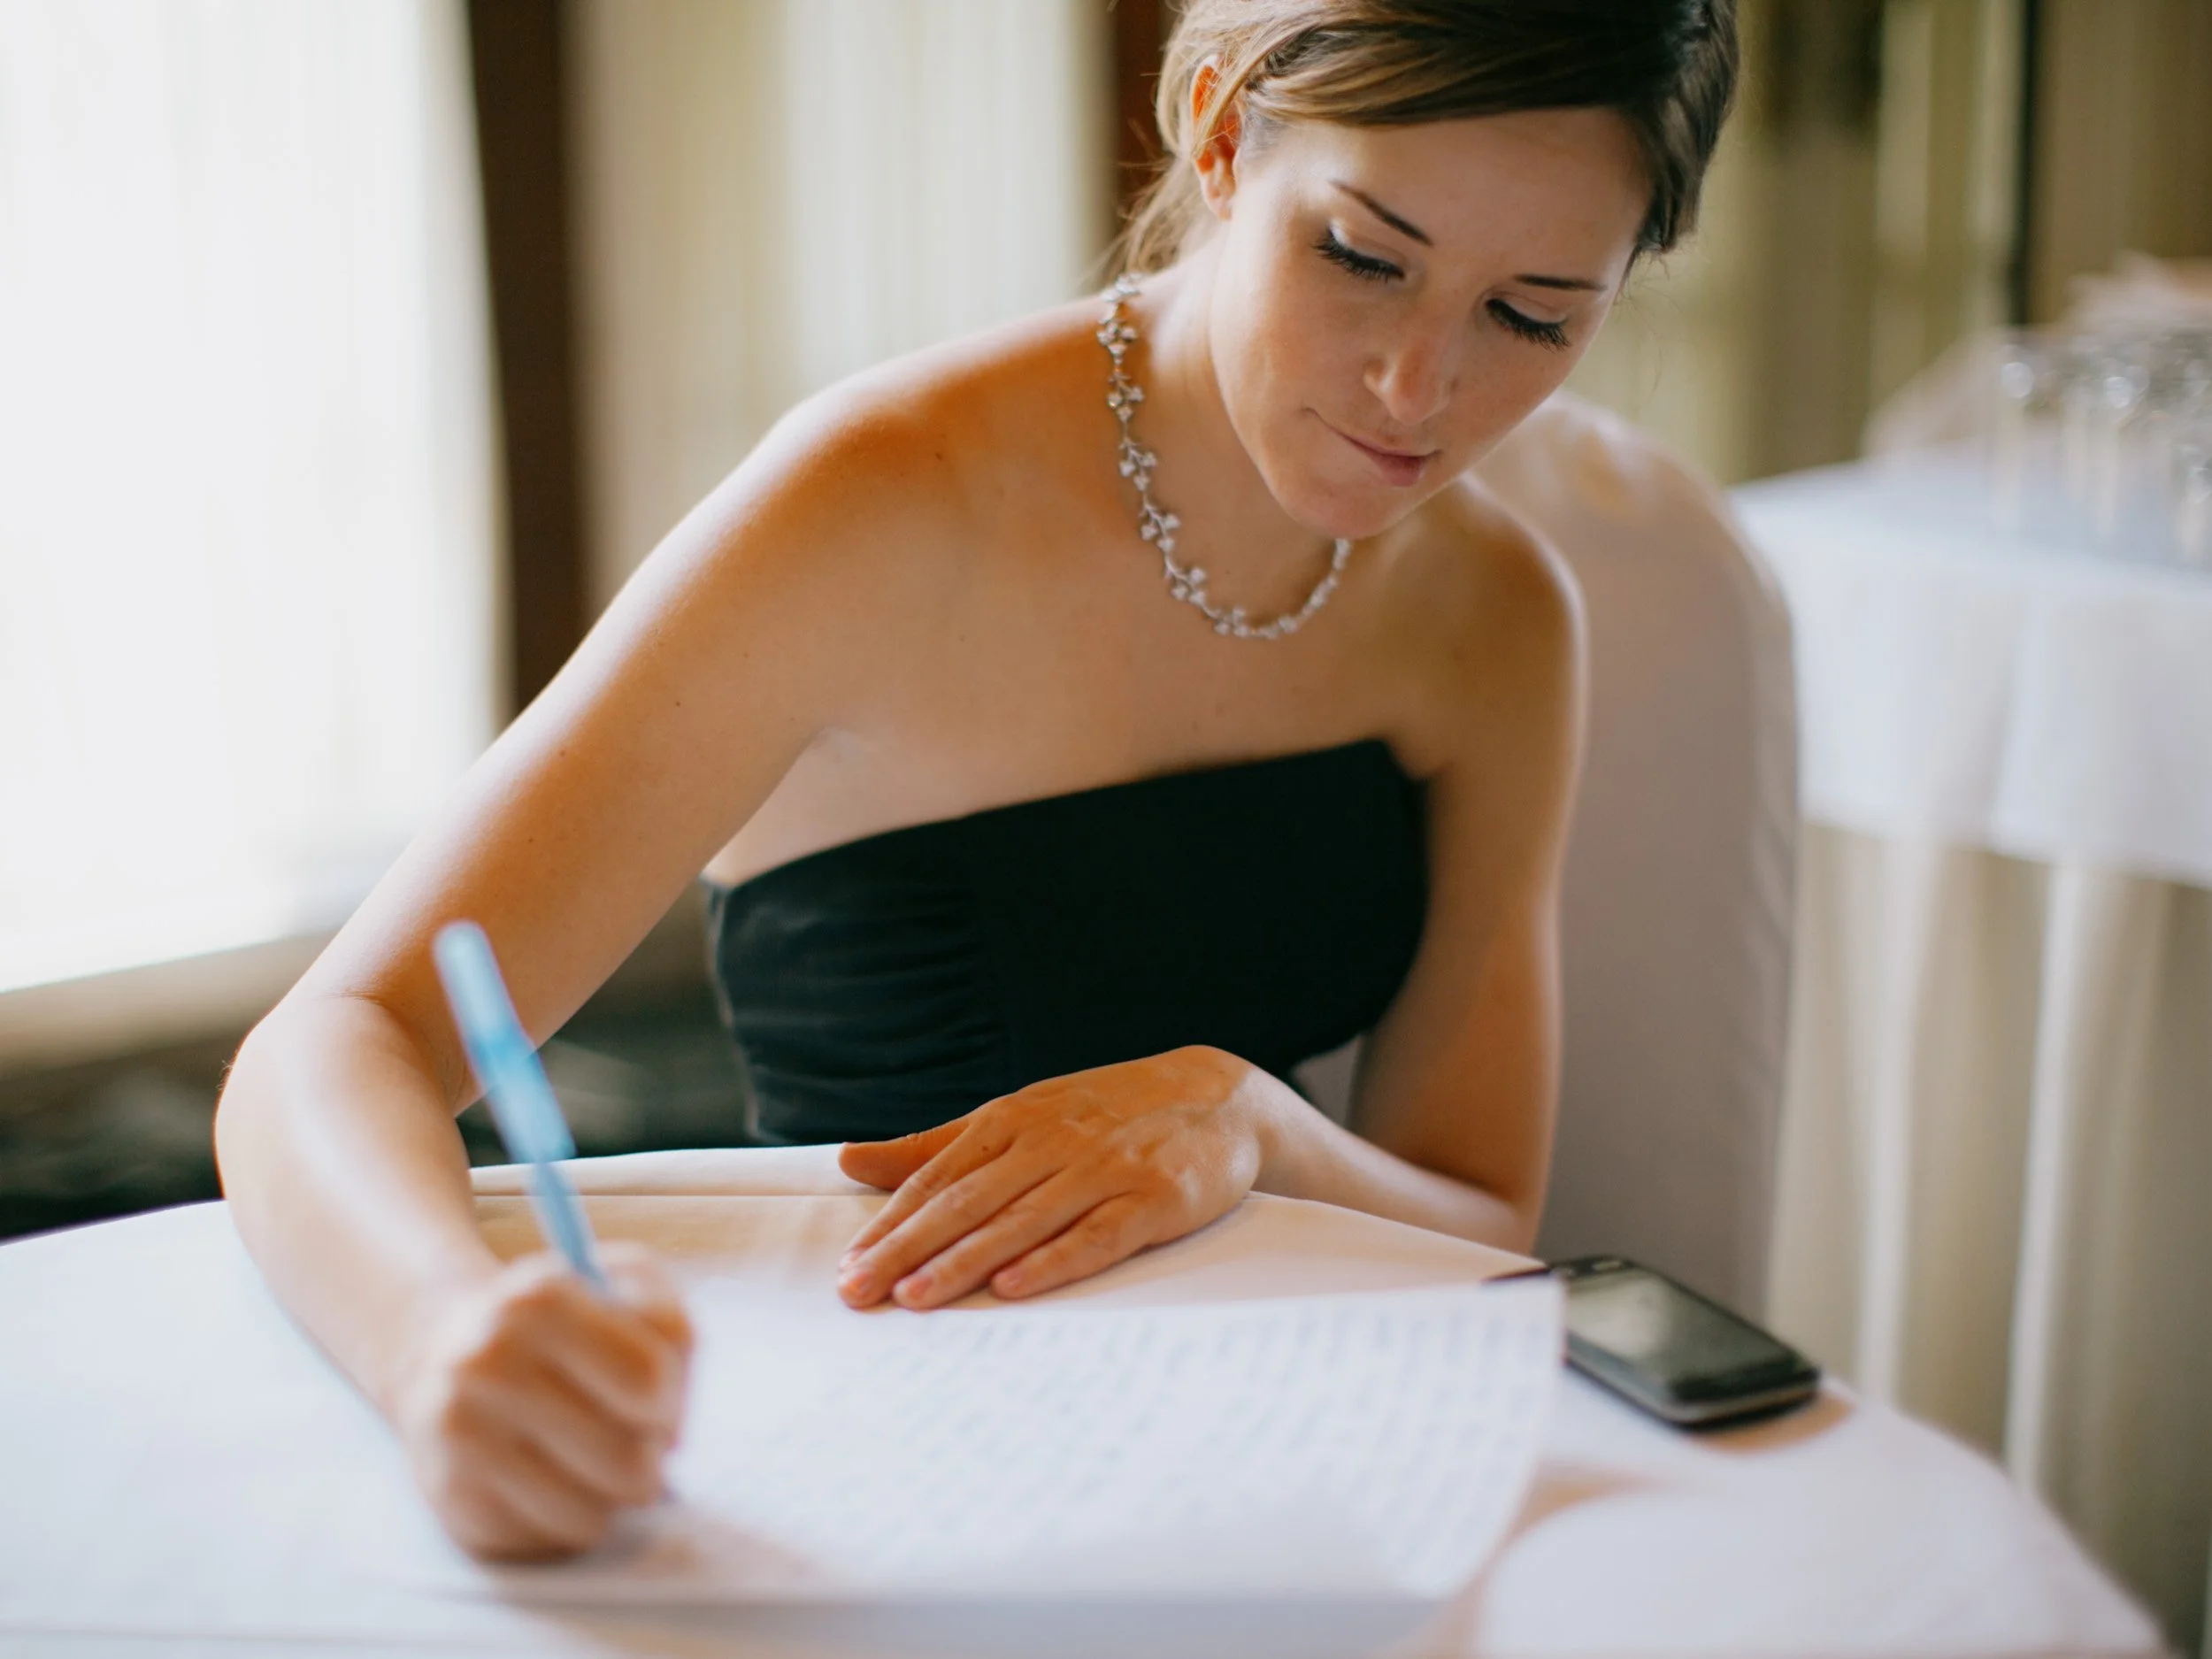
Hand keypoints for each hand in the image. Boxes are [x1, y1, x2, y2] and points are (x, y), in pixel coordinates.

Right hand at [389, 1242, 692, 1560]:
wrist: (448, 1353)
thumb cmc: (567, 1324)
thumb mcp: (627, 1286)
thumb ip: (670, 1328)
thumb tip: (668, 1425)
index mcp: (539, 1301)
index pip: (648, 1382)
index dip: (668, 1399)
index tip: (653, 1397)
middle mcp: (487, 1366)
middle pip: (626, 1461)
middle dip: (647, 1457)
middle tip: (630, 1436)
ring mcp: (462, 1436)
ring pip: (591, 1516)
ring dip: (609, 1495)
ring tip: (589, 1455)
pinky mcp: (451, 1497)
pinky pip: (551, 1541)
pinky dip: (567, 1517)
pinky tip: (547, 1476)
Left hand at [834, 1046, 1280, 1309]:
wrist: (1219, 1097)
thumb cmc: (1106, 1113)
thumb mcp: (1020, 1116)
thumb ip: (937, 1145)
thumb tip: (851, 1161)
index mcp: (1013, 1120)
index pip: (938, 1177)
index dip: (891, 1223)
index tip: (848, 1267)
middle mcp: (1052, 1141)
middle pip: (967, 1202)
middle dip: (907, 1249)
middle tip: (858, 1293)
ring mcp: (1104, 1169)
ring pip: (1021, 1221)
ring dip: (964, 1261)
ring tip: (914, 1298)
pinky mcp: (1153, 1199)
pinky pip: (1096, 1235)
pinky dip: (1053, 1260)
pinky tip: (1012, 1286)